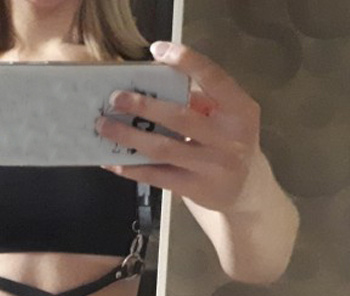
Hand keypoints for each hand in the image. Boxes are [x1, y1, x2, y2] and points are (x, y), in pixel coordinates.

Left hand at [96, 41, 263, 213]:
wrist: (244, 189)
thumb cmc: (227, 144)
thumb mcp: (227, 118)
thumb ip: (200, 101)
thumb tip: (151, 87)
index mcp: (240, 110)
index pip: (214, 77)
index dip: (186, 61)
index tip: (158, 51)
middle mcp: (229, 138)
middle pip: (180, 117)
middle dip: (144, 106)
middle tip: (116, 98)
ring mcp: (212, 166)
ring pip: (163, 149)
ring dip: (129, 136)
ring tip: (105, 127)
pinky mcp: (195, 188)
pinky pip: (157, 176)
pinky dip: (132, 168)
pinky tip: (113, 162)